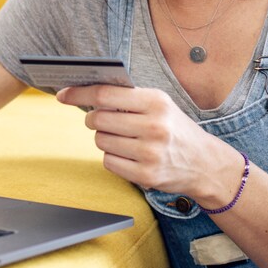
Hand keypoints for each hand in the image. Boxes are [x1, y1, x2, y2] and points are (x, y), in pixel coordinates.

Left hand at [56, 84, 236, 202]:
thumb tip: (86, 93)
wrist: (204, 163)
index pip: (105, 95)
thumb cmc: (175, 129)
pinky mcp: (146, 175)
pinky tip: (128, 154)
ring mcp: (150, 153)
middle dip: (94, 119)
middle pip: (98, 119)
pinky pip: (108, 162)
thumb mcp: (160, 105)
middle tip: (102, 120)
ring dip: (104, 138)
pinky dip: (112, 157)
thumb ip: (128, 98)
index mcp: (156, 102)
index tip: (63, 94)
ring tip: (123, 138)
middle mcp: (154, 126)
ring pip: (100, 141)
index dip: (79, 93)